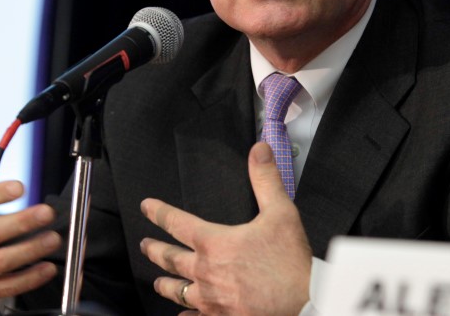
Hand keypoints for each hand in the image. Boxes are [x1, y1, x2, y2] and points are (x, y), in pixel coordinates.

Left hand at [140, 142, 311, 315]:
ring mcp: (211, 300)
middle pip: (169, 259)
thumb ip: (266, 179)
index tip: (147, 207)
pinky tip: (182, 315)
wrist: (304, 304)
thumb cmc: (291, 263)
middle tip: (145, 244)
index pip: (177, 223)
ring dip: (165, 284)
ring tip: (158, 281)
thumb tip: (259, 150)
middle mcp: (205, 273)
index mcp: (214, 244)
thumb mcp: (281, 213)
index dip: (158, 212)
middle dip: (154, 250)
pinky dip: (186, 315)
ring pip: (177, 291)